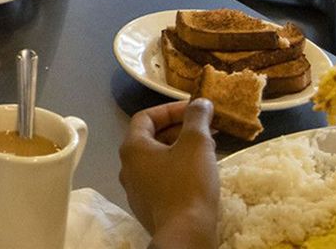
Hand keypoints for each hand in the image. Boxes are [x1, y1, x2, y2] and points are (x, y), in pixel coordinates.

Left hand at [119, 100, 219, 248]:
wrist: (185, 233)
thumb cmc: (188, 184)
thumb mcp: (196, 143)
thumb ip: (197, 117)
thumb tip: (200, 102)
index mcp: (132, 148)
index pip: (146, 116)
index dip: (171, 109)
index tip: (194, 110)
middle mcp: (127, 167)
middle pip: (152, 138)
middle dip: (180, 129)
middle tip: (206, 128)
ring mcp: (136, 189)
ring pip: (158, 159)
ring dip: (181, 149)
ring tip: (208, 147)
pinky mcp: (148, 207)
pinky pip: (161, 179)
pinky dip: (178, 169)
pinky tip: (199, 173)